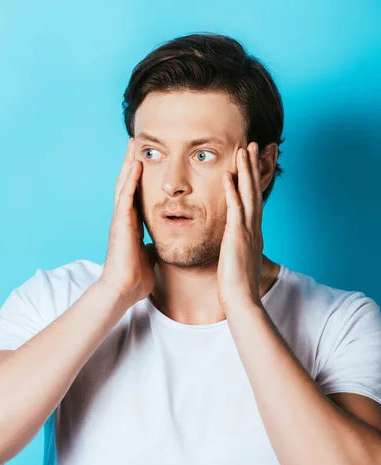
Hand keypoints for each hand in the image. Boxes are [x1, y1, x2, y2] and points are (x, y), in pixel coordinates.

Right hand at [100, 137, 157, 305]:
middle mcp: (124, 219)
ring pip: (123, 184)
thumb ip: (153, 248)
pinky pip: (126, 195)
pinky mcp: (120, 222)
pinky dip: (130, 178)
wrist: (124, 289)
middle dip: (131, 164)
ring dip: (128, 163)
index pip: (136, 196)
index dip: (139, 179)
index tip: (145, 163)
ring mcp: (120, 219)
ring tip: (134, 144)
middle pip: (127, 184)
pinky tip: (135, 162)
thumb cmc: (136, 278)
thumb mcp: (150, 258)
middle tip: (136, 144)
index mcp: (132, 226)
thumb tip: (160, 247)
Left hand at [217, 142, 263, 312]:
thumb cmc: (237, 288)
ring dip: (246, 170)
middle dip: (254, 166)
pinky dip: (232, 189)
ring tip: (244, 148)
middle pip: (255, 191)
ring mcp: (247, 231)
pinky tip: (227, 173)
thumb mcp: (237, 264)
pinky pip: (235, 208)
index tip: (255, 163)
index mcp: (252, 235)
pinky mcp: (237, 237)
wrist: (241, 301)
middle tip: (254, 145)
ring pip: (248, 194)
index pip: (254, 201)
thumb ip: (236, 252)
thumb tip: (233, 250)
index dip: (255, 180)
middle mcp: (253, 229)